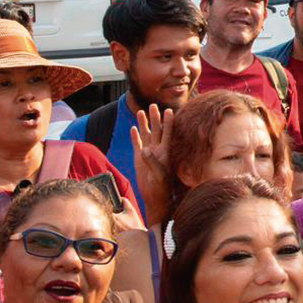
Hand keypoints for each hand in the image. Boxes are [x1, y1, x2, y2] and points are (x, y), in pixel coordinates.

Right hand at [131, 104, 173, 226]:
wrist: (154, 196)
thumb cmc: (161, 187)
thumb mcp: (159, 175)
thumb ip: (152, 162)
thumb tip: (144, 150)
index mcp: (165, 152)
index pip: (168, 134)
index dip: (168, 122)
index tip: (169, 111)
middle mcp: (157, 150)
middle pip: (156, 130)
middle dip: (155, 118)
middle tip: (153, 105)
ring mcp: (148, 153)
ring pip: (146, 134)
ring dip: (144, 124)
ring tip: (141, 111)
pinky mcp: (139, 158)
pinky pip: (136, 144)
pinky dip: (135, 136)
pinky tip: (133, 128)